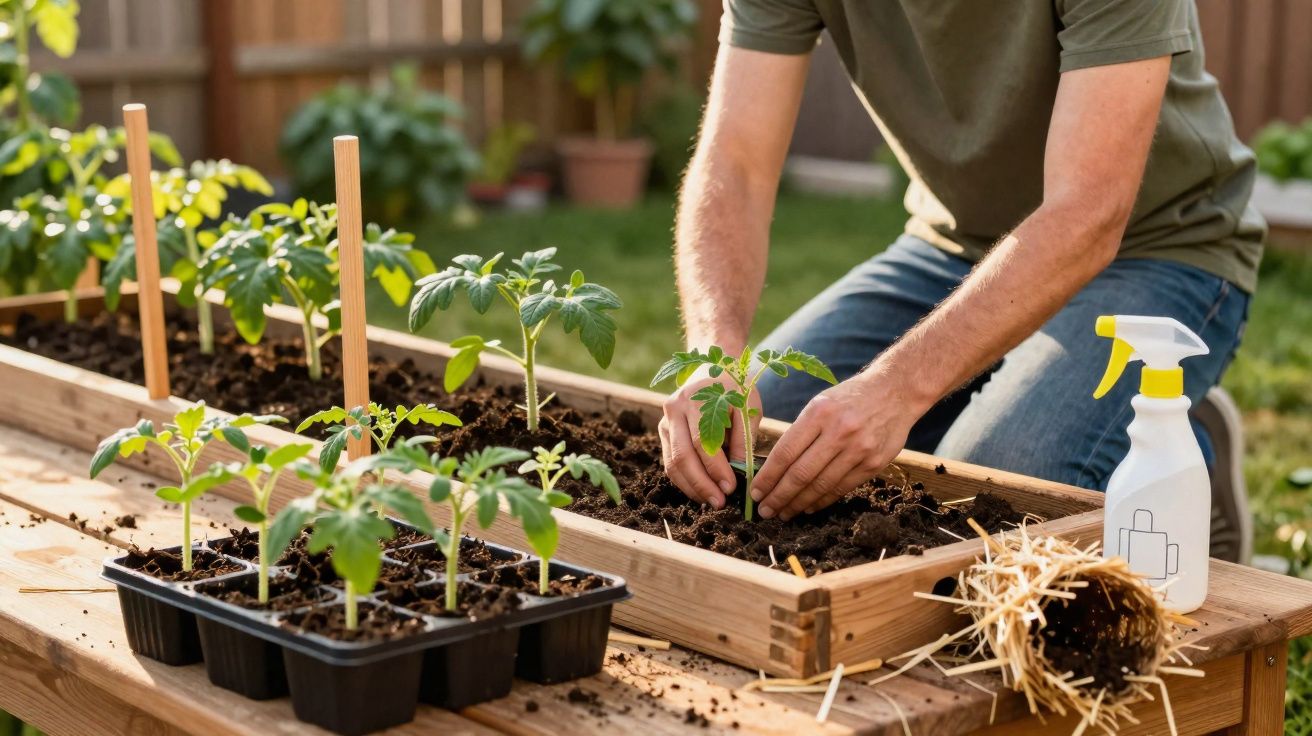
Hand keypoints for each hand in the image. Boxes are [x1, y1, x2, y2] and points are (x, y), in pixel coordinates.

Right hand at [659, 364, 762, 508]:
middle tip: (719, 503)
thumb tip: (739, 471)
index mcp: (696, 399)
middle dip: (701, 484)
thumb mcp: (748, 406)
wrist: (712, 367)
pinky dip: (685, 481)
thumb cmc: (735, 388)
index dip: (716, 468)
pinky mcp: (664, 433)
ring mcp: (665, 421)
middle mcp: (674, 410)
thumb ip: (743, 437)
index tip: (731, 488)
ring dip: (691, 487)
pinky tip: (702, 491)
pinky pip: (670, 463)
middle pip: (682, 456)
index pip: (702, 442)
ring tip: (712, 501)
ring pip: (672, 463)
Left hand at [751, 373, 913, 519]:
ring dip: (798, 503)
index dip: (767, 477)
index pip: (785, 452)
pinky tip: (809, 507)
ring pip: (820, 485)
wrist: (896, 391)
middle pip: (801, 474)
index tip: (755, 492)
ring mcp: (858, 449)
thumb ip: (801, 432)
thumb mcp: (821, 403)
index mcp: (819, 412)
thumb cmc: (851, 397)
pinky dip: (822, 501)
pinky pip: (841, 488)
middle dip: (779, 496)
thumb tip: (776, 466)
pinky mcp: (873, 464)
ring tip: (784, 513)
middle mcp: (838, 431)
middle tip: (765, 511)